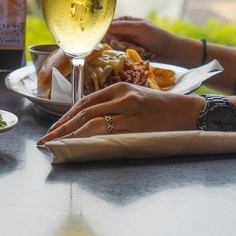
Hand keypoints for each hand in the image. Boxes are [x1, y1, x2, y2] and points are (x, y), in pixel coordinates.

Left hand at [38, 82, 203, 143]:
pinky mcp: (137, 127)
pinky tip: (79, 148)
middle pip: (84, 113)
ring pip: (92, 124)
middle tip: (46, 140)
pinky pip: (108, 135)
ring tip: (57, 146)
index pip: (84, 103)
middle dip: (62, 128)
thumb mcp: (134, 98)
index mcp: (119, 88)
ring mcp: (130, 112)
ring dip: (71, 136)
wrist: (189, 112)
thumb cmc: (161, 108)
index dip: (65, 117)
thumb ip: (111, 105)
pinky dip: (90, 142)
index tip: (52, 129)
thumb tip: (85, 122)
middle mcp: (122, 98)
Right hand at [103, 16, 186, 65]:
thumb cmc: (157, 36)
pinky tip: (141, 53)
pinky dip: (131, 55)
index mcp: (124, 21)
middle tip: (131, 47)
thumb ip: (121, 26)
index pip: (107, 27)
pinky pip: (122, 55)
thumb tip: (103, 26)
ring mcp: (124, 42)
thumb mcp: (140, 28)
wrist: (170, 51)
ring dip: (129, 50)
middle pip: (109, 39)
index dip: (109, 36)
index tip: (118, 43)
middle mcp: (122, 31)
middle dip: (120, 45)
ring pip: (116, 49)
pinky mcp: (128, 52)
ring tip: (141, 50)